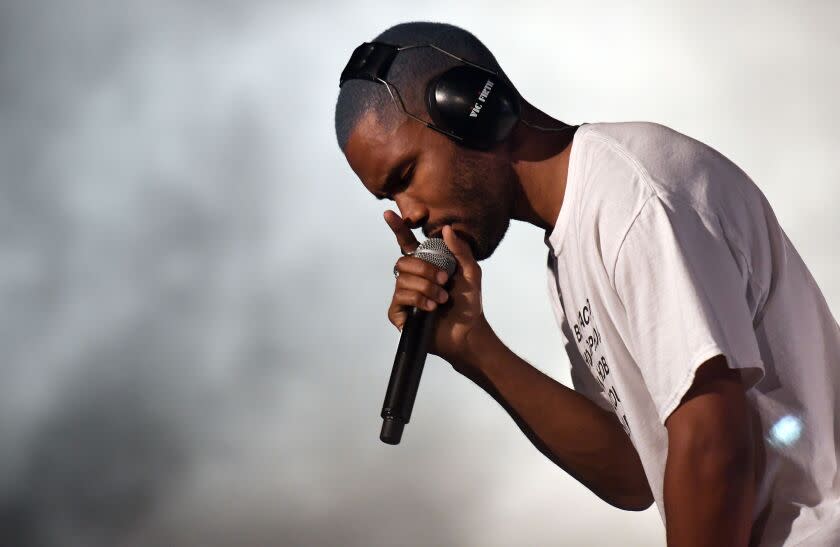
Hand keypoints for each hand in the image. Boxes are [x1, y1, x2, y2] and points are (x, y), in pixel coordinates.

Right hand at [384, 210, 491, 372]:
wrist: (467, 331)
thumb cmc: (468, 303)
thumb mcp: (471, 272)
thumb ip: (460, 250)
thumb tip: (446, 229)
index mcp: (426, 265)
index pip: (407, 243)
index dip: (398, 228)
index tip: (388, 213)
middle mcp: (411, 278)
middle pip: (403, 262)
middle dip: (426, 270)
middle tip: (445, 281)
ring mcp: (404, 296)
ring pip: (403, 280)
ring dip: (427, 288)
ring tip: (442, 299)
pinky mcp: (399, 313)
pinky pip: (400, 298)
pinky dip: (419, 300)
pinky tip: (431, 308)